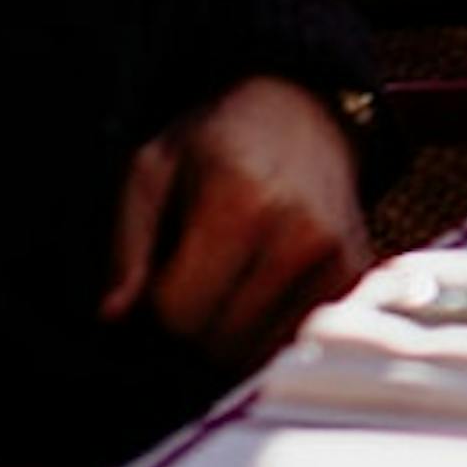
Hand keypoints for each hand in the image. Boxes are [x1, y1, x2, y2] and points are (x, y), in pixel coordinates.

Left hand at [103, 75, 366, 374]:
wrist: (305, 113)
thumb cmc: (217, 143)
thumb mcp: (152, 172)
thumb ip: (126, 249)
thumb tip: (112, 318)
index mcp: (242, 204)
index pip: (179, 315)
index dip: (153, 310)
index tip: (158, 280)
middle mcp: (301, 235)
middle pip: (218, 343)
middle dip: (191, 328)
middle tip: (190, 284)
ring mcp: (337, 259)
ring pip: (256, 354)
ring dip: (228, 336)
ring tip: (227, 284)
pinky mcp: (354, 278)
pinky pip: (291, 342)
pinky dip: (265, 332)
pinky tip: (260, 291)